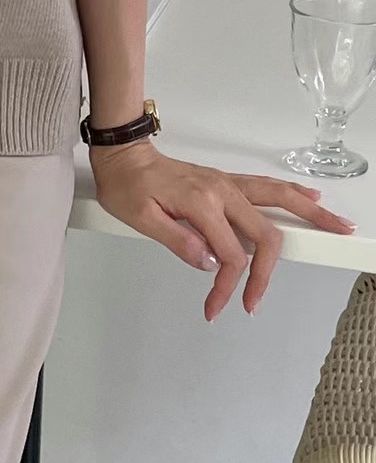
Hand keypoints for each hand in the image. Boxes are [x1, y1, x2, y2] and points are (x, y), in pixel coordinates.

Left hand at [90, 139, 356, 320]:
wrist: (123, 154)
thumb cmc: (126, 185)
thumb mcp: (140, 217)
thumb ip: (177, 241)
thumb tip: (211, 263)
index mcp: (201, 203)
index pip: (231, 255)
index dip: (227, 286)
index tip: (215, 307)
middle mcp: (222, 190)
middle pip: (265, 234)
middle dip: (267, 273)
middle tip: (257, 302)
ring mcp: (228, 183)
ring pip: (280, 198)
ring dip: (311, 214)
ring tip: (339, 228)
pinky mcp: (227, 181)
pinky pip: (269, 187)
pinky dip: (293, 194)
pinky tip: (312, 197)